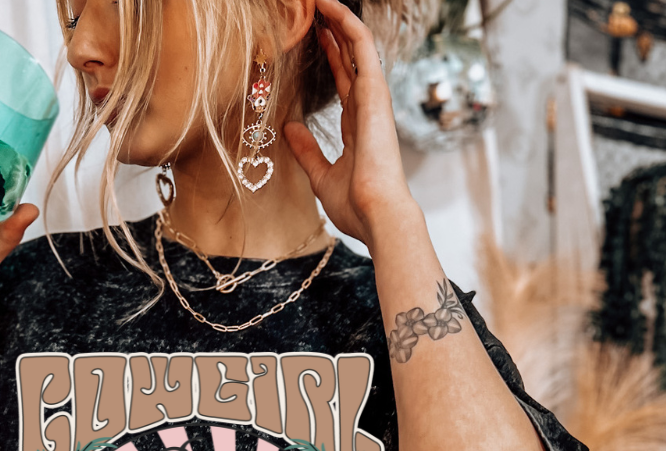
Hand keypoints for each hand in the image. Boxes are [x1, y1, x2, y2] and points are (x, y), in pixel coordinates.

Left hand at [283, 0, 417, 251]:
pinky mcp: (375, 93)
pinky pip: (362, 47)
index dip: (330, 57)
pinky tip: (329, 6)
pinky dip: (347, 24)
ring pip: (357, 46)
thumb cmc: (355, 206)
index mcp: (357, 128)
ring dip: (339, 19)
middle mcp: (367, 109)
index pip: (343, 82)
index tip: (314, 36)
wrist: (376, 215)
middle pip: (350, 59)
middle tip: (313, 8)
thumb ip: (306, 150)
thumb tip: (289, 128)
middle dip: (333, 32)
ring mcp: (373, 99)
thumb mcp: (320, 175)